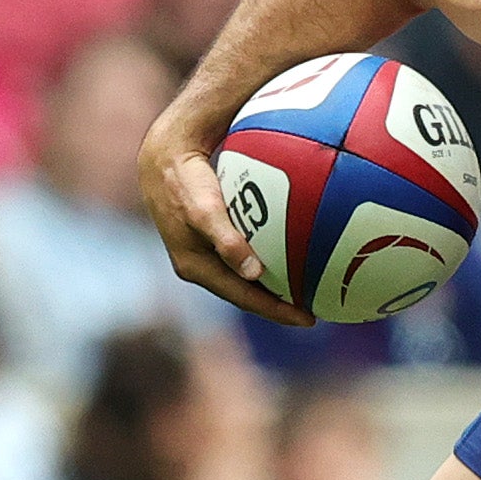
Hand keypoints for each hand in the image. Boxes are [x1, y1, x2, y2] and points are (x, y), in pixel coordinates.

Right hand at [141, 112, 311, 326]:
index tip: (309, 320)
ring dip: (275, 289)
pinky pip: (245, 259)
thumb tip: (254, 274)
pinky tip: (291, 260)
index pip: (244, 299)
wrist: (163, 159)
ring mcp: (204, 254)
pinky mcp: (210, 239)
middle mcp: (199, 266)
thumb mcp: (204, 212)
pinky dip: (268, 265)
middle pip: (247, 295)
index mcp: (196, 268)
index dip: (276, 311)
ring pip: (245, 280)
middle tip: (317, 311)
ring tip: (309, 293)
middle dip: (280, 307)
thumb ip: (227, 241)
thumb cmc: (185, 183)